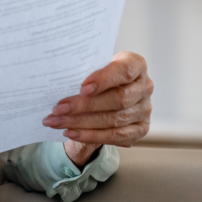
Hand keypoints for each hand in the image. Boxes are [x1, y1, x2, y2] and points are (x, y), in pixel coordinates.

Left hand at [42, 52, 153, 166]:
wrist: (106, 92)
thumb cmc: (97, 75)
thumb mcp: (92, 67)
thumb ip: (84, 72)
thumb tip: (60, 84)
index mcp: (136, 65)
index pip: (124, 70)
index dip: (104, 80)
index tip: (82, 88)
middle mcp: (145, 87)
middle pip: (117, 99)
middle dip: (84, 106)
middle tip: (58, 109)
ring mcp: (145, 109)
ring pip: (114, 120)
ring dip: (81, 123)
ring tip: (56, 122)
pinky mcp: (140, 129)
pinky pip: (115, 136)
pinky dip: (90, 135)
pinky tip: (71, 132)